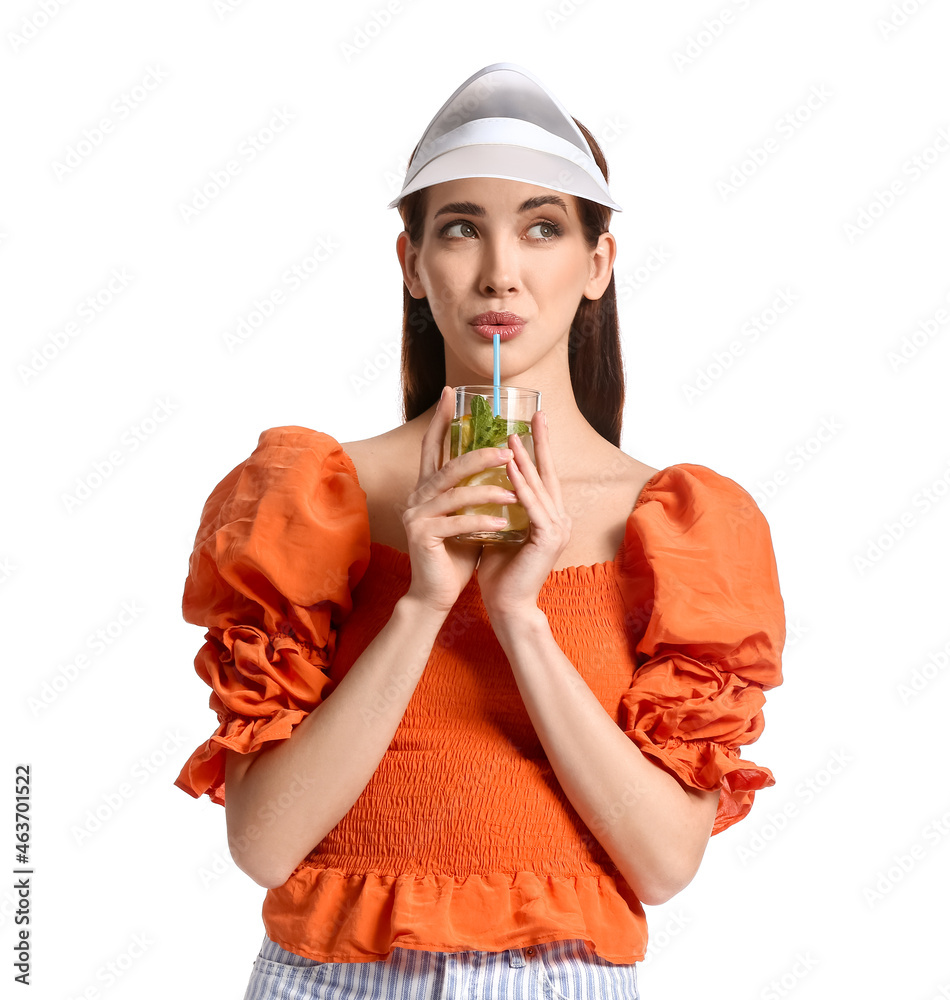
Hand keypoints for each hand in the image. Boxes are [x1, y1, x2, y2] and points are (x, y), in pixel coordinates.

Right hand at [401, 386, 516, 614]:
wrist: (435, 593)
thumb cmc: (455, 554)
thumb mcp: (467, 516)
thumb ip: (474, 492)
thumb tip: (503, 465)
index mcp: (426, 488)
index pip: (432, 445)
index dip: (440, 419)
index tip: (451, 393)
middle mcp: (417, 496)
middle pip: (449, 465)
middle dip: (480, 455)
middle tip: (508, 450)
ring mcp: (417, 515)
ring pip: (456, 493)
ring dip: (489, 491)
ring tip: (516, 493)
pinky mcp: (422, 536)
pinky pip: (457, 523)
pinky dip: (482, 521)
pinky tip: (502, 523)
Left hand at [476, 410, 571, 623]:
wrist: (508, 606)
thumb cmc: (500, 571)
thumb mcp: (499, 528)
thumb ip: (501, 506)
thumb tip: (484, 480)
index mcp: (549, 517)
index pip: (544, 475)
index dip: (539, 448)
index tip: (531, 422)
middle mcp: (559, 519)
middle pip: (549, 473)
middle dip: (541, 442)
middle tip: (535, 414)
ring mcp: (557, 529)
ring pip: (540, 486)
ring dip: (526, 459)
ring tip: (513, 435)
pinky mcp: (548, 539)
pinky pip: (533, 505)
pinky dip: (522, 484)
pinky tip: (510, 466)